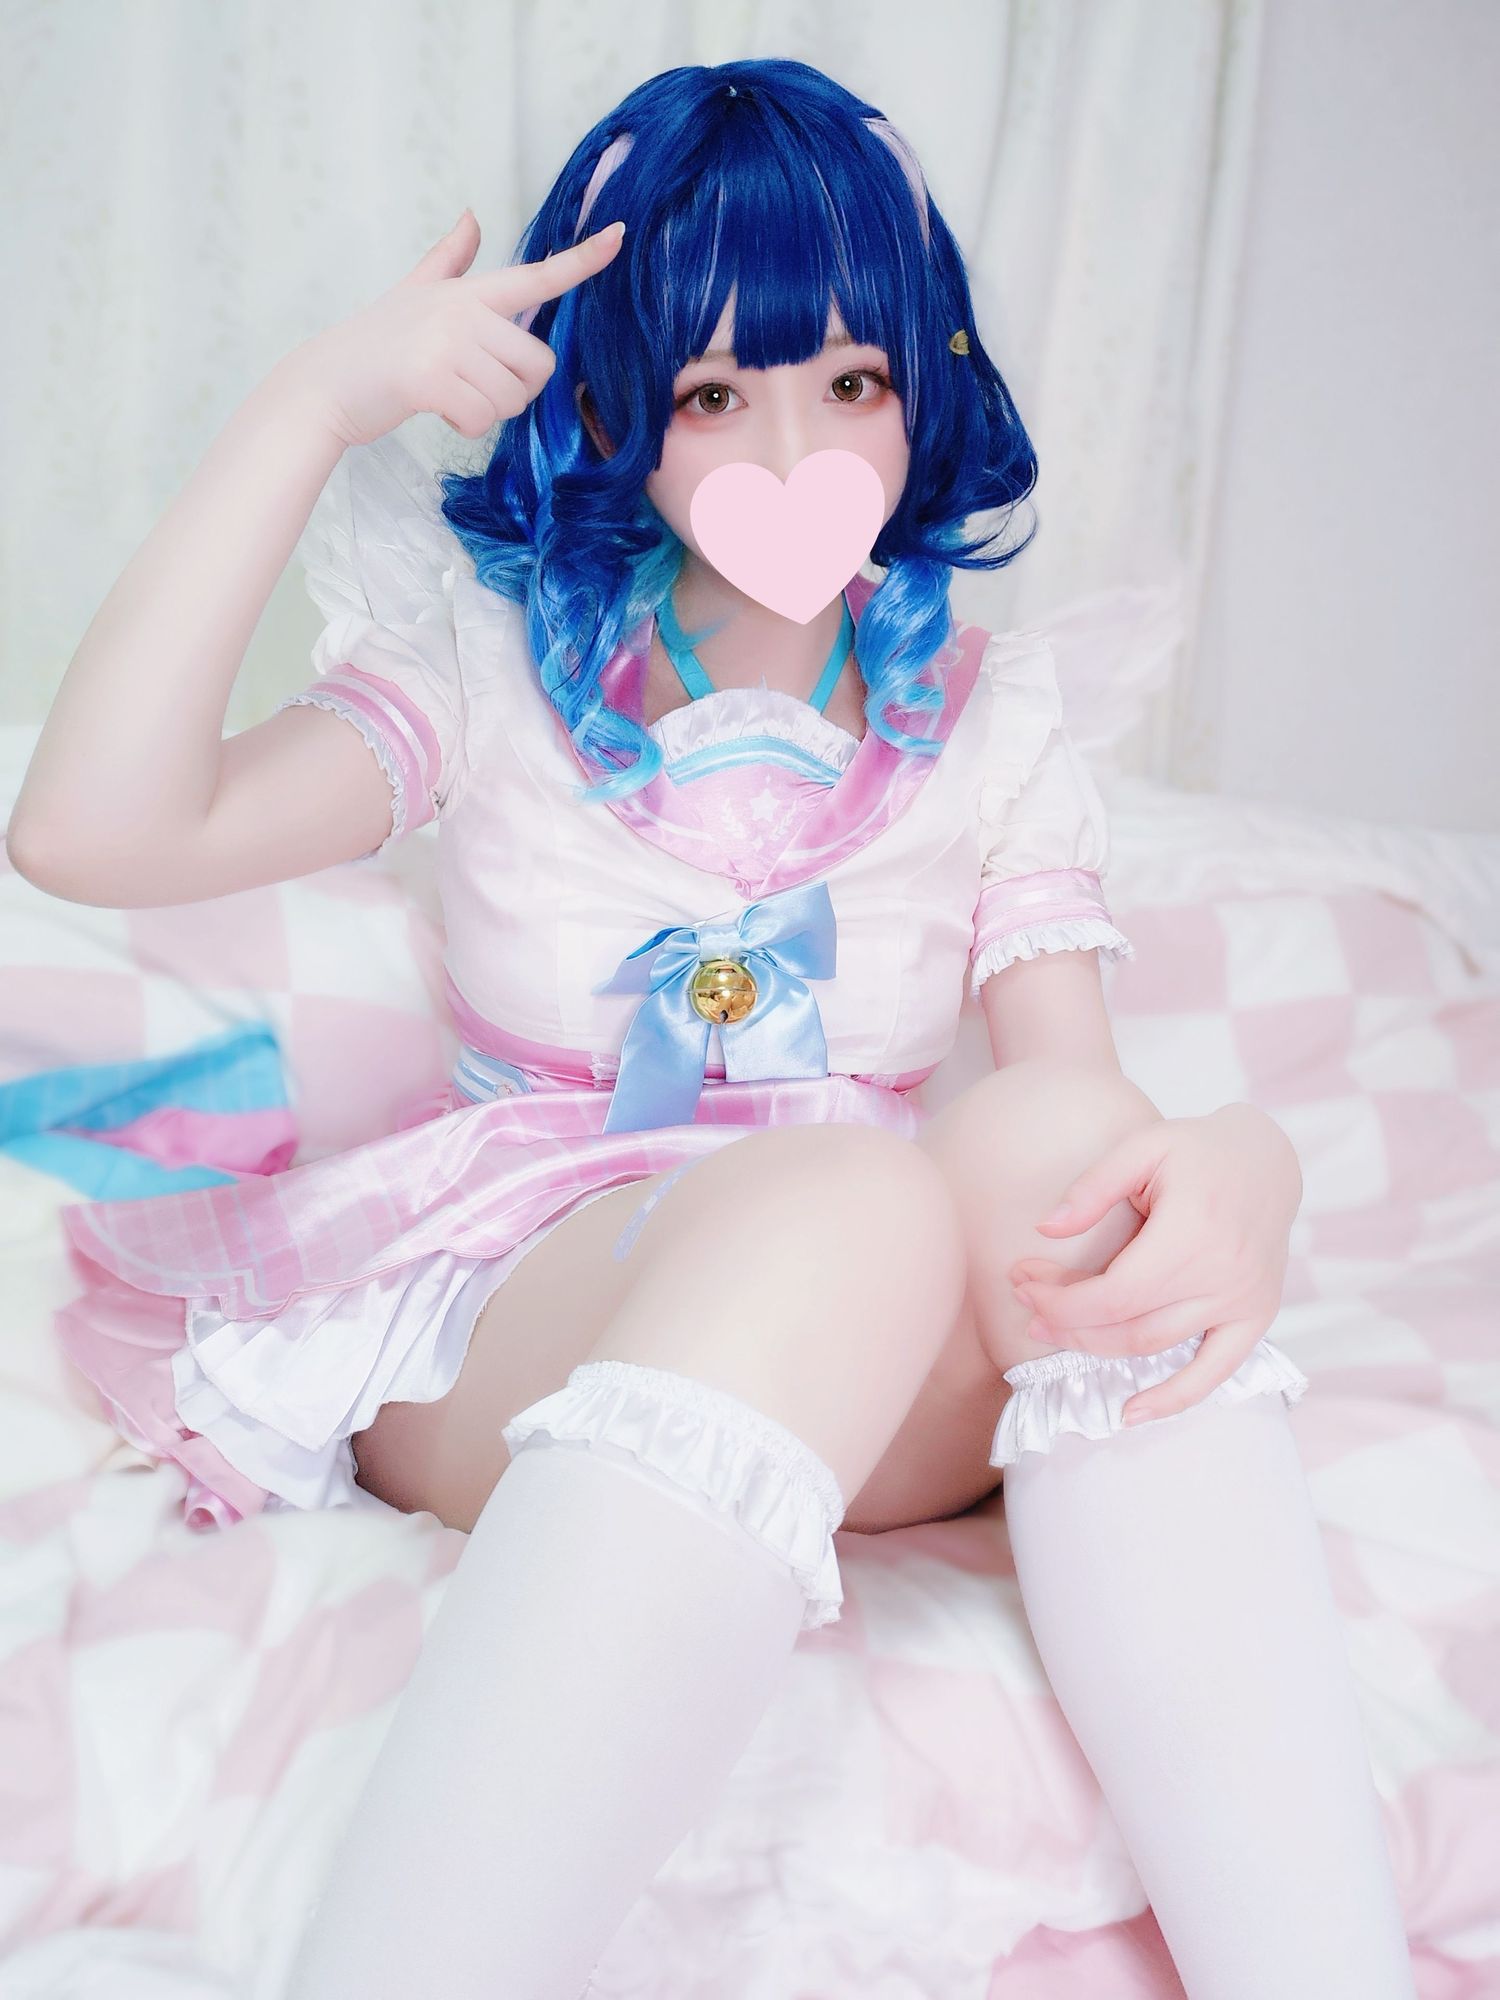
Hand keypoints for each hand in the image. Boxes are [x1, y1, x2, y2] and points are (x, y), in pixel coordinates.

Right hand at [279, 209, 626, 448]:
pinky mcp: (432, 379)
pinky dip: (466, 426)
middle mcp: (463, 310)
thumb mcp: (415, 293)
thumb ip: (449, 260)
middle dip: (513, 390)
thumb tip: (472, 216)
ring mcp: (446, 342)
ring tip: (447, 396)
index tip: (620, 236)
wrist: (324, 384)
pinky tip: (437, 411)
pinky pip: (483, 418)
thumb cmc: (373, 345)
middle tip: (472, 387)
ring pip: (512, 398)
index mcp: (467, 292)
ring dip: (487, 412)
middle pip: (538, 365)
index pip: (535, 276)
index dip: (582, 260)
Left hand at [1007, 1103, 1303, 1423]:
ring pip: (1154, 1347)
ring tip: (1055, 1332)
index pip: (1112, 1293)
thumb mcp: (1143, 1147)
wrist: (1269, 1161)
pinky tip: (1131, 1414)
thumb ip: (1093, 1188)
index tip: (1023, 1284)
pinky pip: (1214, 1373)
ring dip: (1097, 1348)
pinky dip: (1174, 1399)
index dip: (1061, 1299)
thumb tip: (1045, 1229)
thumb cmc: (1200, 1150)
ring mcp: (1242, 1303)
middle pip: (1125, 1324)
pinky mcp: (1256, 1318)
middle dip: (1067, 1322)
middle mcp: (1221, 1277)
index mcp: (1192, 1234)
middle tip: (1028, 1306)